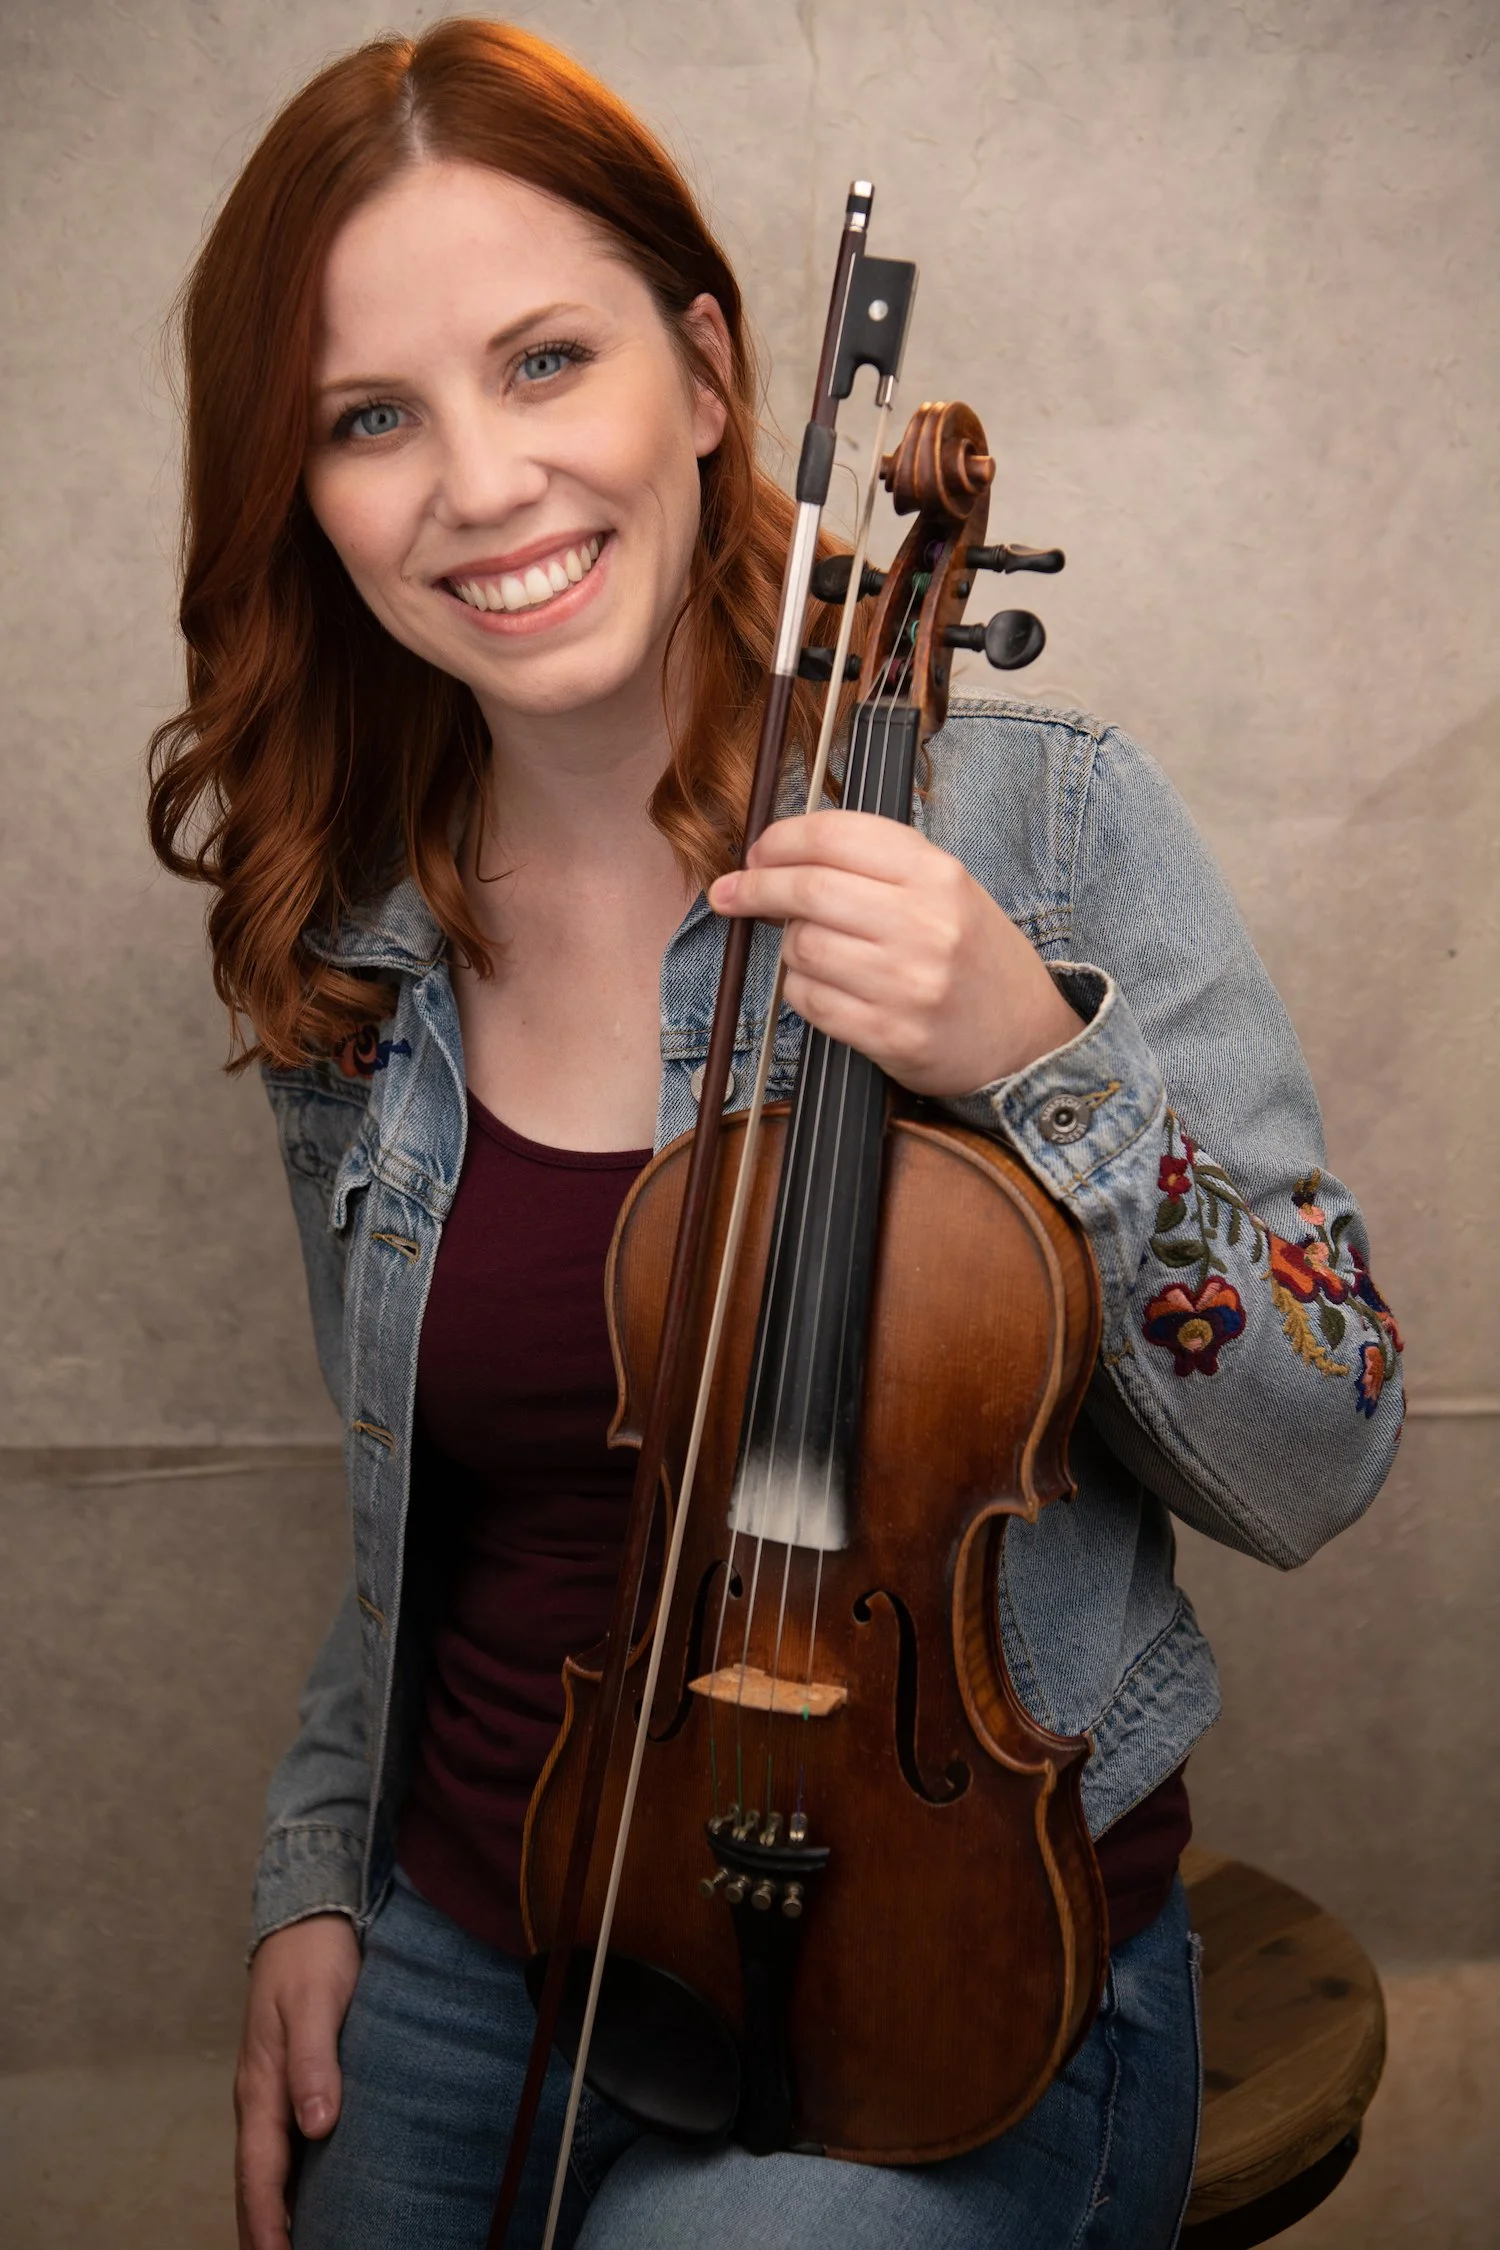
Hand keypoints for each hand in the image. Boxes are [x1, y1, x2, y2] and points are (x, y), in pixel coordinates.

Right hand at [235, 1914, 360, 2248]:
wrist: (307, 1911)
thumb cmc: (314, 1955)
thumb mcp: (316, 2002)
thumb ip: (314, 2061)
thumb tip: (318, 2127)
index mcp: (261, 2085)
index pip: (260, 2171)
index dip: (268, 2222)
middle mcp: (259, 2095)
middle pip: (254, 2179)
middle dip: (262, 2230)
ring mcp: (269, 2087)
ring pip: (264, 2164)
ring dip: (271, 2209)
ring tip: (287, 2247)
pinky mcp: (286, 2075)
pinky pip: (278, 2142)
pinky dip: (283, 2178)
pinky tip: (305, 2192)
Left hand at [708, 810, 1082, 1096]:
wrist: (1026, 1040)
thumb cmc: (975, 959)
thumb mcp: (947, 890)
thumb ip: (876, 866)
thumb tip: (781, 857)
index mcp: (938, 874)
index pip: (837, 835)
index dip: (782, 839)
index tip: (758, 852)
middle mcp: (924, 924)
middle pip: (807, 890)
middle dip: (756, 888)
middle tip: (732, 892)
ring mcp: (907, 983)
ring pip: (801, 948)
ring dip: (788, 947)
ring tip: (809, 949)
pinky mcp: (890, 1035)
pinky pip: (810, 1002)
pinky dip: (801, 992)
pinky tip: (824, 988)